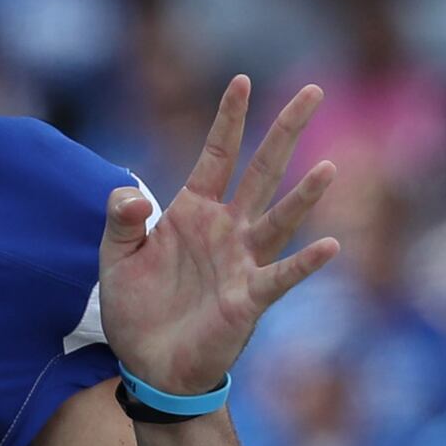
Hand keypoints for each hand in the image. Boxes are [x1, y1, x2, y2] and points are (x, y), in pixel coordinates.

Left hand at [94, 77, 337, 397]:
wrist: (149, 364)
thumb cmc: (137, 308)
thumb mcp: (116, 257)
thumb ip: (120, 220)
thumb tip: (133, 196)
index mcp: (193, 211)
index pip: (216, 155)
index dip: (227, 120)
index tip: (241, 80)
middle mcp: (226, 229)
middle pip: (262, 170)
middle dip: (285, 131)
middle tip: (313, 90)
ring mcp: (243, 261)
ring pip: (279, 218)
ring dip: (304, 194)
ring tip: (330, 165)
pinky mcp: (250, 299)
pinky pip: (281, 275)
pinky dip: (305, 262)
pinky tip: (329, 244)